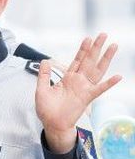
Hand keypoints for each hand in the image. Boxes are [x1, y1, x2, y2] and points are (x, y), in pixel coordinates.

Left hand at [36, 33, 121, 153]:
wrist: (51, 124)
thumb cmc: (47, 109)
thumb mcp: (41, 89)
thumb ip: (44, 75)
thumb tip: (45, 60)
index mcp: (67, 78)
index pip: (77, 60)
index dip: (82, 50)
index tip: (88, 38)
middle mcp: (78, 81)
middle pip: (89, 61)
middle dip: (96, 48)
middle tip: (103, 35)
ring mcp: (84, 88)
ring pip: (97, 70)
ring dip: (105, 59)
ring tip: (113, 46)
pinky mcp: (87, 98)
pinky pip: (99, 89)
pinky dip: (109, 83)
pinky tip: (117, 76)